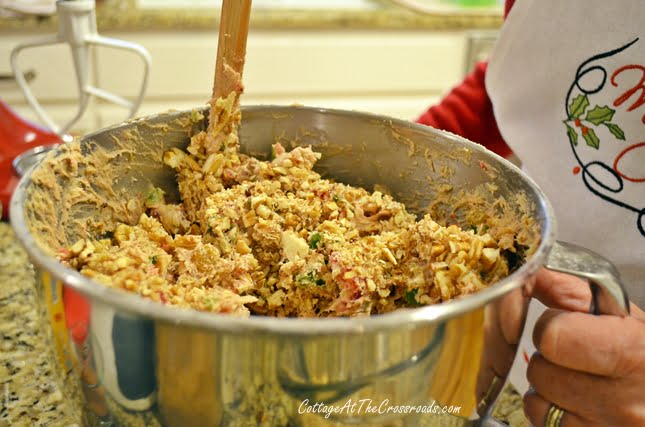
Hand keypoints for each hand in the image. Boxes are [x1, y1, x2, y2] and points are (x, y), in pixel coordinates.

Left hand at [523, 268, 644, 426]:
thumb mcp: (625, 314)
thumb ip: (572, 291)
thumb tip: (528, 273)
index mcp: (635, 354)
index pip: (552, 337)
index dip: (551, 327)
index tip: (566, 327)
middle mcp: (626, 402)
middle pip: (540, 371)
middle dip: (549, 359)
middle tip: (577, 356)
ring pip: (536, 404)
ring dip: (548, 389)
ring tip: (580, 380)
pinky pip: (544, 426)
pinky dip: (552, 414)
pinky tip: (580, 403)